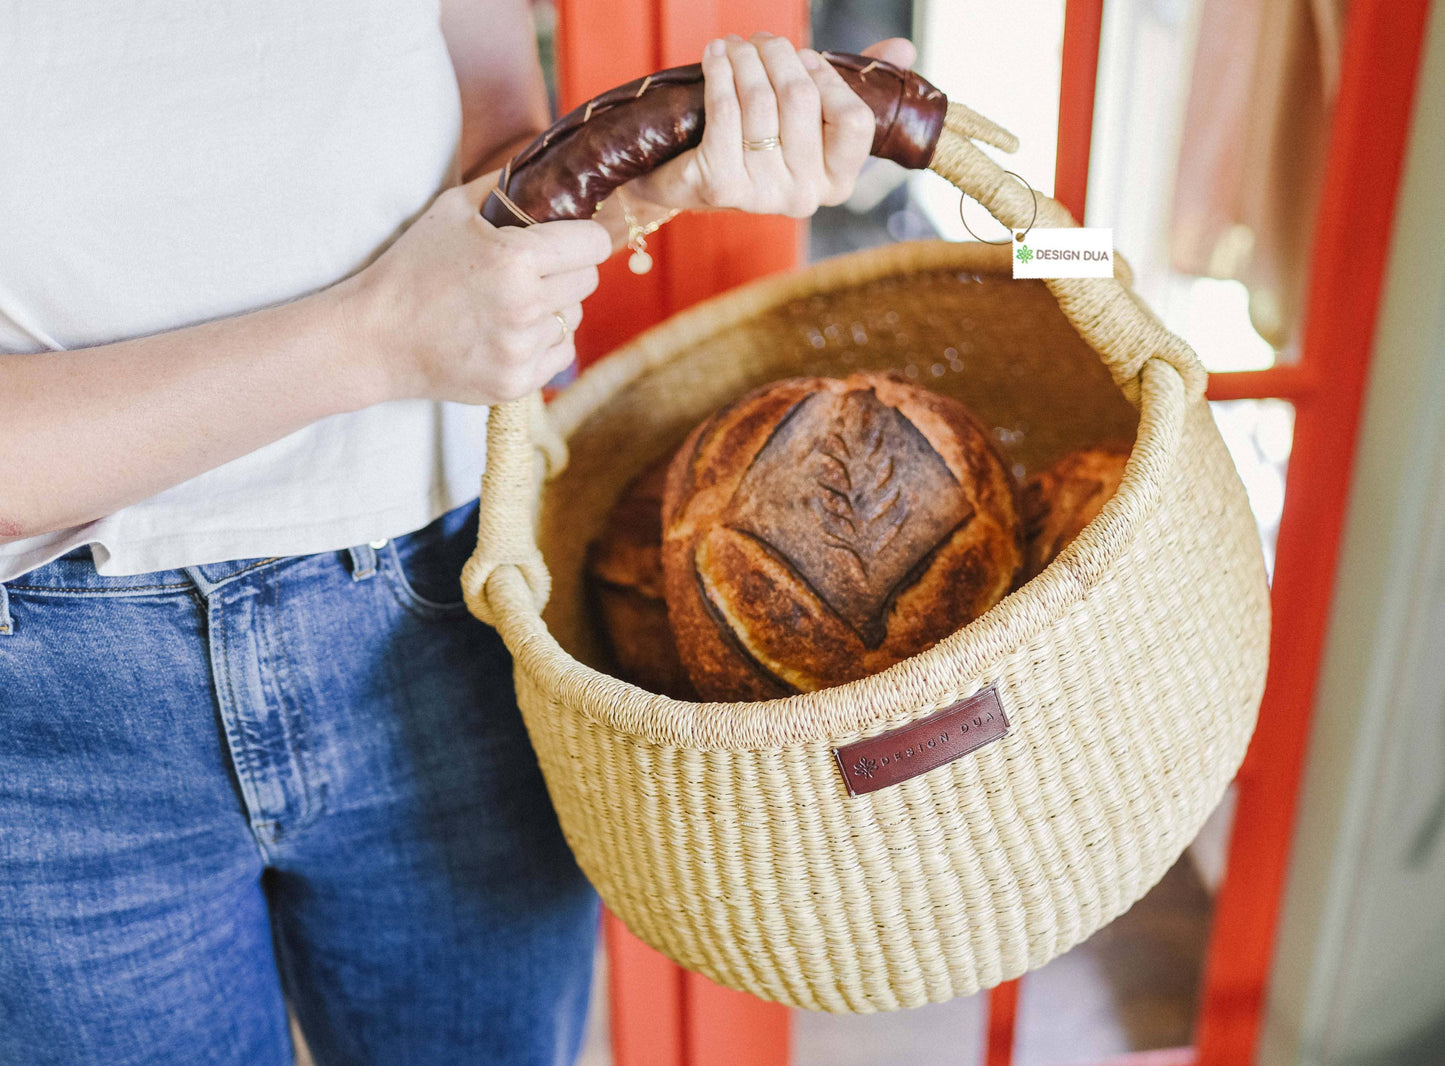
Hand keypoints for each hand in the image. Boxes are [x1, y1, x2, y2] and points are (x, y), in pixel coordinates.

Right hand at [343, 173, 611, 404]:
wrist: (374, 338)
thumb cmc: (412, 267)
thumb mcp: (451, 209)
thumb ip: (506, 186)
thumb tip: (549, 168)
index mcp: (516, 259)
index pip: (594, 245)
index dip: (584, 237)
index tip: (569, 238)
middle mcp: (525, 307)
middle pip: (588, 281)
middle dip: (567, 270)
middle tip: (532, 270)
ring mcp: (521, 350)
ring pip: (574, 318)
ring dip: (553, 308)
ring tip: (510, 303)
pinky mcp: (517, 383)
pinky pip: (561, 354)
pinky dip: (543, 342)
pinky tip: (507, 332)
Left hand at [628, 33, 916, 217]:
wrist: (686, 181)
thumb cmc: (754, 144)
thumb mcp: (807, 117)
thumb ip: (852, 85)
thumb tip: (904, 48)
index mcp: (837, 180)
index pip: (856, 120)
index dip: (829, 78)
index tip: (804, 58)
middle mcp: (805, 195)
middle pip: (802, 99)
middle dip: (778, 55)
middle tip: (760, 40)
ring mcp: (763, 196)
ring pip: (760, 101)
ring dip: (745, 59)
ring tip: (734, 45)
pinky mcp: (721, 186)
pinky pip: (725, 112)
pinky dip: (719, 73)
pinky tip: (715, 56)